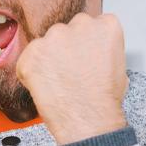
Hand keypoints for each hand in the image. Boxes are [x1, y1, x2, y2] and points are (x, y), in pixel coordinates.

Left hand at [15, 12, 128, 144]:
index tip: (85, 58)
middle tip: (70, 72)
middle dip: (66, 48)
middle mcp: (79, 24)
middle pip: (67, 31)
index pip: (90, 25)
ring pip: (47, 44)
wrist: (89, 120)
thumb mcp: (118, 64)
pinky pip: (28, 59)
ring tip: (59, 82)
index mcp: (105, 25)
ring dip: (48, 59)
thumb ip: (101, 48)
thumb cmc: (104, 98)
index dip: (85, 45)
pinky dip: (32, 72)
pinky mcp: (32, 52)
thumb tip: (90, 50)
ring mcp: (54, 37)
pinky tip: (47, 87)